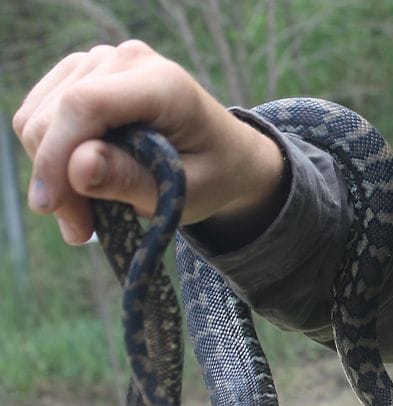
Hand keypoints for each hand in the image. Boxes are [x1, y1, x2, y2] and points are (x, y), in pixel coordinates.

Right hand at [13, 40, 283, 244]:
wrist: (226, 155)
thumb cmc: (212, 174)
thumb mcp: (184, 192)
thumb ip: (131, 180)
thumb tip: (78, 166)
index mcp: (163, 84)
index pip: (85, 105)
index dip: (57, 155)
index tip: (51, 208)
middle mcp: (127, 60)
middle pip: (53, 115)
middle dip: (55, 179)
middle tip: (80, 229)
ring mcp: (100, 61)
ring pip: (35, 118)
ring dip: (50, 174)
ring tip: (84, 214)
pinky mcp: (80, 74)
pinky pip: (36, 117)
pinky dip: (49, 158)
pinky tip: (78, 187)